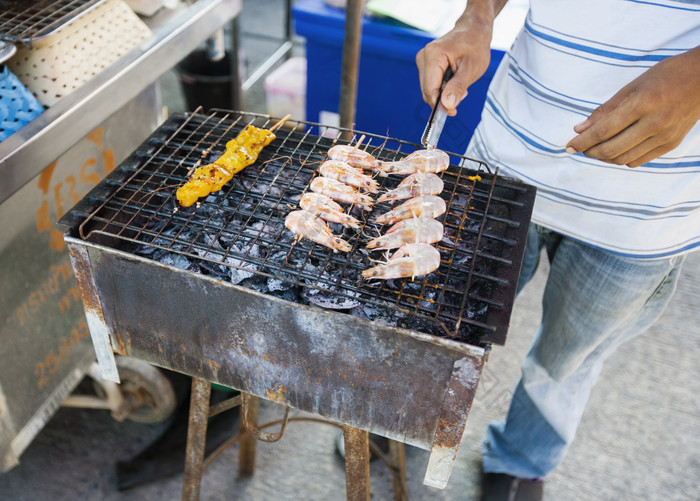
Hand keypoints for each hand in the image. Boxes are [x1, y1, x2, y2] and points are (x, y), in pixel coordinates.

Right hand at [415, 3, 497, 115]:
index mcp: (433, 55)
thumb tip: (447, 105)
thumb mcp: (471, 69)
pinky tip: (454, 80)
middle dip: (443, 98)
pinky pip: (430, 84)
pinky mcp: (425, 64)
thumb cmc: (475, 45)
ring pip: (428, 89)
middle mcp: (423, 57)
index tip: (453, 112)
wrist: (473, 30)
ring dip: (443, 93)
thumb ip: (457, 88)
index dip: (439, 105)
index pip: (429, 90)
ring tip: (460, 83)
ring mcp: (422, 60)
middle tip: (463, 93)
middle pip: (427, 91)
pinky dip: (442, 88)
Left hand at [566, 46, 699, 167]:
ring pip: (623, 158)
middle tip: (580, 147)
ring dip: (604, 157)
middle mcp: (655, 123)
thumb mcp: (633, 86)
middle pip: (611, 149)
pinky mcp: (671, 144)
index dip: (582, 142)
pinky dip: (622, 158)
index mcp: (643, 103)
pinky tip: (616, 149)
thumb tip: (579, 129)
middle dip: (590, 151)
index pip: (604, 131)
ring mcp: (665, 136)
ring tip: (596, 148)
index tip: (568, 146)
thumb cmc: (666, 76)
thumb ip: (606, 110)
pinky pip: (638, 160)